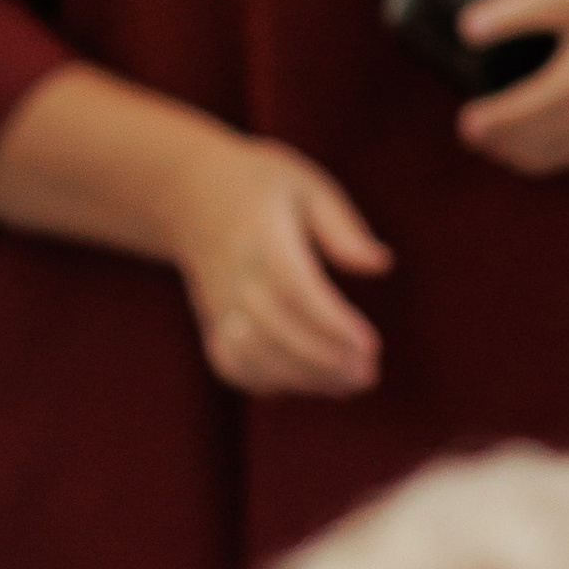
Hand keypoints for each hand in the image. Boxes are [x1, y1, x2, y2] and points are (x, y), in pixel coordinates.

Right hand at [170, 138, 391, 397]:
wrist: (187, 193)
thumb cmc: (261, 185)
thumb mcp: (307, 185)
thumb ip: (342, 227)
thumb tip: (381, 264)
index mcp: (261, 237)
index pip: (296, 290)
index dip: (331, 323)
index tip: (371, 345)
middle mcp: (235, 276)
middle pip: (276, 330)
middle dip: (323, 361)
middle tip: (369, 374)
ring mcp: (219, 304)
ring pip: (254, 355)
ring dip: (303, 378)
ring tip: (351, 383)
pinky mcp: (213, 322)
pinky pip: (233, 364)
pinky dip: (269, 383)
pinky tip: (312, 383)